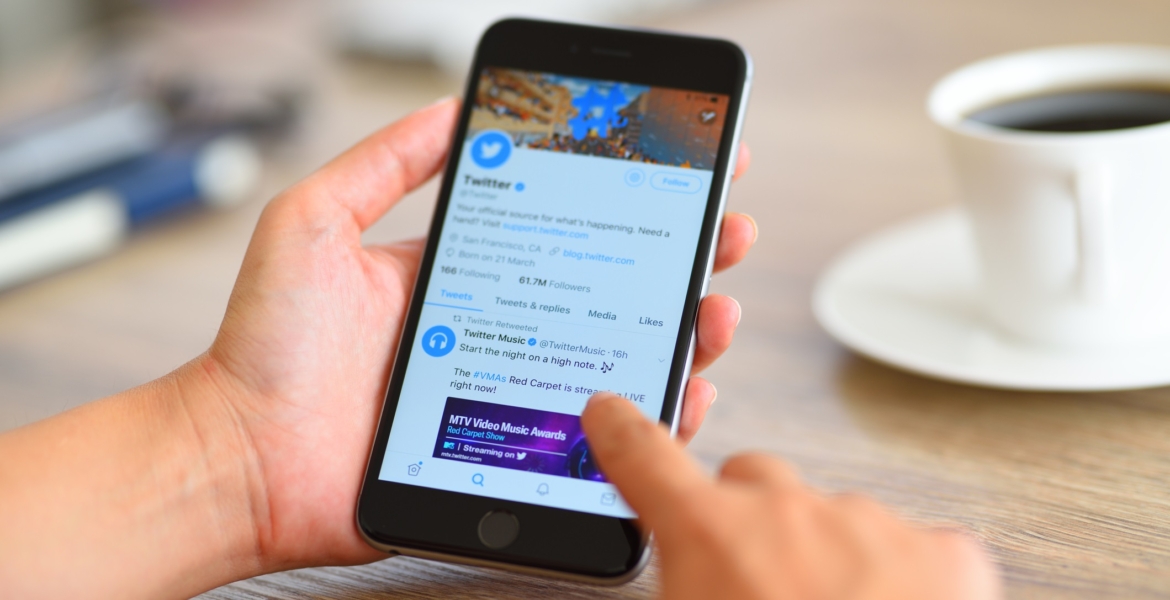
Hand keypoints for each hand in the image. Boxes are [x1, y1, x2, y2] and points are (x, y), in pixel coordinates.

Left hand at [191, 97, 756, 570]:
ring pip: (620, 362)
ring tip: (716, 309)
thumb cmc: (265, 348)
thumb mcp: (315, 224)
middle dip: (679, 260)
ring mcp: (511, 394)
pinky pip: (600, 440)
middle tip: (725, 234)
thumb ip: (381, 164)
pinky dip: (652, 418)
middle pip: (611, 292)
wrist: (242, 458)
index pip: (566, 230)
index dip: (627, 202)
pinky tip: (682, 392)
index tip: (680, 171)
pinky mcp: (513, 456)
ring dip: (684, 333)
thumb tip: (450, 106)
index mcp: (465, 277)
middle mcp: (500, 332)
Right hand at [581, 393, 1001, 599]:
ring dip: (828, 555)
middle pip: (752, 477)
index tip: (611, 411)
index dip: (621, 430)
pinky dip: (905, 579)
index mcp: (709, 537)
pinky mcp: (944, 552)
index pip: (644, 456)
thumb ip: (682, 583)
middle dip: (748, 517)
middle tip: (757, 583)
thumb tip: (691, 578)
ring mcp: (870, 525)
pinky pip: (914, 546)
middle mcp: (786, 512)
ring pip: (835, 516)